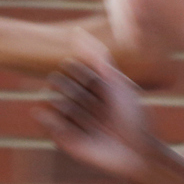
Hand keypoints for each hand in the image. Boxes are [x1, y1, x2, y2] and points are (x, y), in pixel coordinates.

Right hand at [34, 34, 155, 180]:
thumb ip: (99, 60)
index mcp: (93, 84)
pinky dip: (49, 118)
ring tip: (90, 118)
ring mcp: (70, 118)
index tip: (96, 82)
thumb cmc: (133, 116)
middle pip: (59, 82)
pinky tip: (56, 116)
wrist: (137, 152)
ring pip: (53, 101)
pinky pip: (47, 122)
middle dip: (72, 88)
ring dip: (69, 106)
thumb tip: (78, 31)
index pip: (73, 67)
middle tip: (94, 104)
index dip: (81, 72)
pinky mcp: (63, 137)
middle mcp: (79, 99)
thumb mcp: (117, 84)